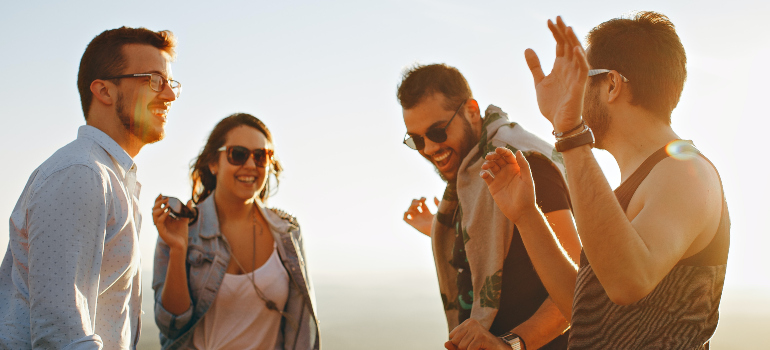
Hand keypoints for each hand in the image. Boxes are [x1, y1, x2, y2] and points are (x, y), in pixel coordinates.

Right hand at [152, 194, 189, 250]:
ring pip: (154, 215)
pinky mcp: (161, 231)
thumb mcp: (185, 218)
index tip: (162, 194)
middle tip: (167, 199)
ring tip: (168, 204)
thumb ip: (187, 210)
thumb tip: (190, 200)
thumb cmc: (181, 233)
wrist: (182, 244)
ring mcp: (159, 226)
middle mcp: (160, 221)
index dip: (158, 200)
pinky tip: (168, 212)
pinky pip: (158, 222)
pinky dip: (163, 216)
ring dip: (160, 208)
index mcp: (164, 218)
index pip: (158, 207)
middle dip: (159, 202)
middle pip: (154, 209)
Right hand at [403, 197, 438, 236]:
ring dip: (412, 205)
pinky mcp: (413, 224)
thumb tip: (433, 197)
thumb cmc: (441, 222)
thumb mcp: (440, 210)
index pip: (421, 204)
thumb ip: (438, 203)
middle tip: (421, 202)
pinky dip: (406, 213)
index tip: (425, 199)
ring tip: (419, 205)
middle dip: (416, 201)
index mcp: (427, 213)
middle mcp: (421, 216)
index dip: (421, 199)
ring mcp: (417, 220)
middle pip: (414, 205)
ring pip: (409, 210)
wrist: (439, 230)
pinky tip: (412, 211)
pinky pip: (405, 218)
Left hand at [445, 318, 508, 349]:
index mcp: (466, 322)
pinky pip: (470, 349)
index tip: (470, 344)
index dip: (459, 345)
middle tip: (475, 346)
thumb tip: (445, 343)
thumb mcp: (466, 347)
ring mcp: (477, 328)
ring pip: (462, 346)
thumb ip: (454, 347)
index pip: (452, 337)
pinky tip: (482, 348)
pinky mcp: (481, 336)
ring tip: (479, 347)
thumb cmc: (482, 347)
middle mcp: (471, 322)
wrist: (501, 349)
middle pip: (455, 341)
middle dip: (463, 348)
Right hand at [480, 148, 537, 223]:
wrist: (521, 212)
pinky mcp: (493, 186)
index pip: (508, 155)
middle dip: (493, 155)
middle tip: (488, 156)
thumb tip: (518, 151)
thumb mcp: (527, 179)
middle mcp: (507, 171)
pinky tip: (484, 174)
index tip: (497, 150)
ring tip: (485, 166)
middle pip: (498, 159)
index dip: (502, 151)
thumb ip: (524, 165)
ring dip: (487, 163)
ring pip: (491, 166)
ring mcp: (499, 178)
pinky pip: (486, 177)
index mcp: (516, 168)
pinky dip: (483, 174)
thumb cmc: (527, 196)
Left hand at [526, 16, 588, 132]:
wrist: (560, 124)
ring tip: (566, 28)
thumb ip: (535, 66)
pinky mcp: (580, 86)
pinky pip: (583, 70)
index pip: (560, 44)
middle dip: (563, 31)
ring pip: (577, 54)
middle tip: (557, 17)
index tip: (548, 21)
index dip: (555, 33)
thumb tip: (528, 48)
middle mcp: (570, 68)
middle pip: (568, 45)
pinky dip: (581, 59)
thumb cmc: (553, 104)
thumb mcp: (539, 82)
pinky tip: (576, 49)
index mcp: (561, 66)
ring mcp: (576, 76)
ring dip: (572, 41)